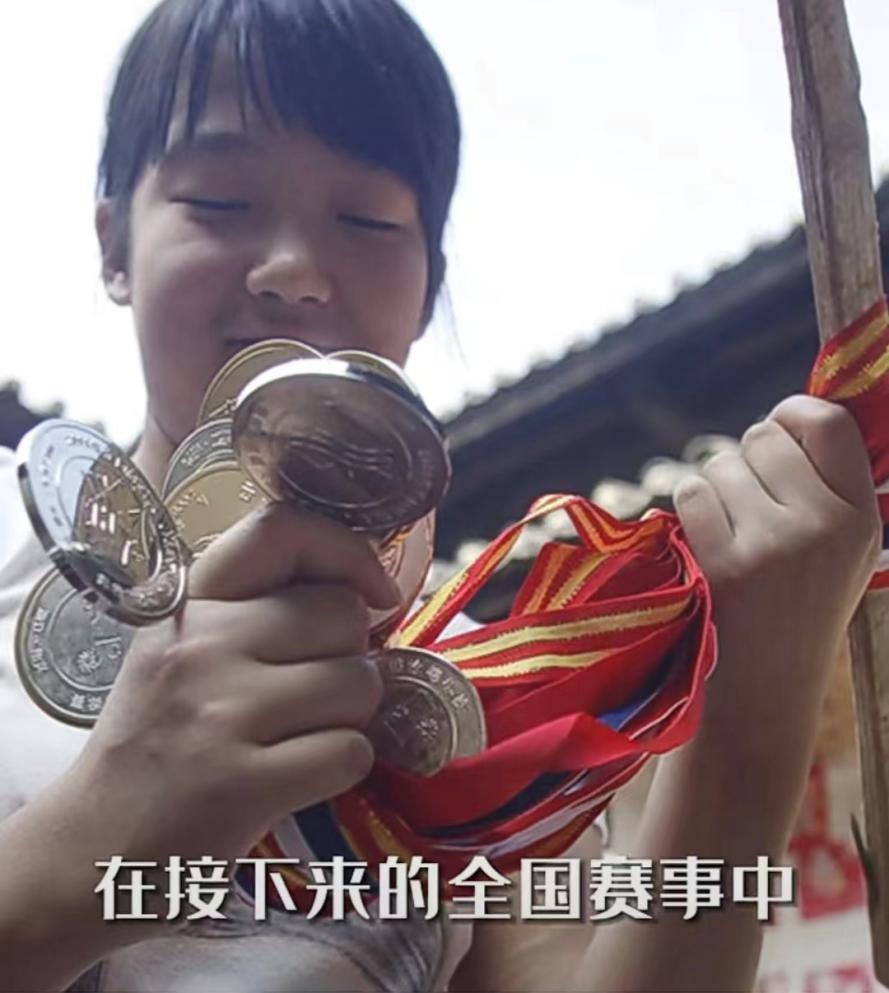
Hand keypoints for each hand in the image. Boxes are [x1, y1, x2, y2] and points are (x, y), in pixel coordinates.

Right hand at [69, 502, 401, 864]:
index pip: (281, 528)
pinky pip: (351, 751)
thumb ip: (256, 611)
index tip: (374, 591)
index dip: (347, 550)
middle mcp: (202, 644)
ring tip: (302, 735)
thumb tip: (367, 595)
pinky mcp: (242, 783)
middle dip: (351, 656)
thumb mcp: (180, 651)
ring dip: (351, 715)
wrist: (88, 849)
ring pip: (359, 682)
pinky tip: (300, 776)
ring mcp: (220, 712)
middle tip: (312, 693)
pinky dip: (343, 767)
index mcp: (189, 604)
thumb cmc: (153, 743)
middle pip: (344, 615)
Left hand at [673, 395, 880, 761]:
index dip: (793, 414)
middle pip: (762, 436)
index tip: (779, 434)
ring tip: (730, 535)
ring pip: (720, 463)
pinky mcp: (726, 562)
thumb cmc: (796, 608)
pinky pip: (690, 492)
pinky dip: (688, 511)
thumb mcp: (840, 549)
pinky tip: (705, 545)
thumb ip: (826, 484)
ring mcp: (774, 544)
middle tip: (749, 507)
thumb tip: (790, 413)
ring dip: (713, 489)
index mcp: (862, 516)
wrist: (763, 690)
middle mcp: (825, 524)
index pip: (829, 421)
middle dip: (746, 461)